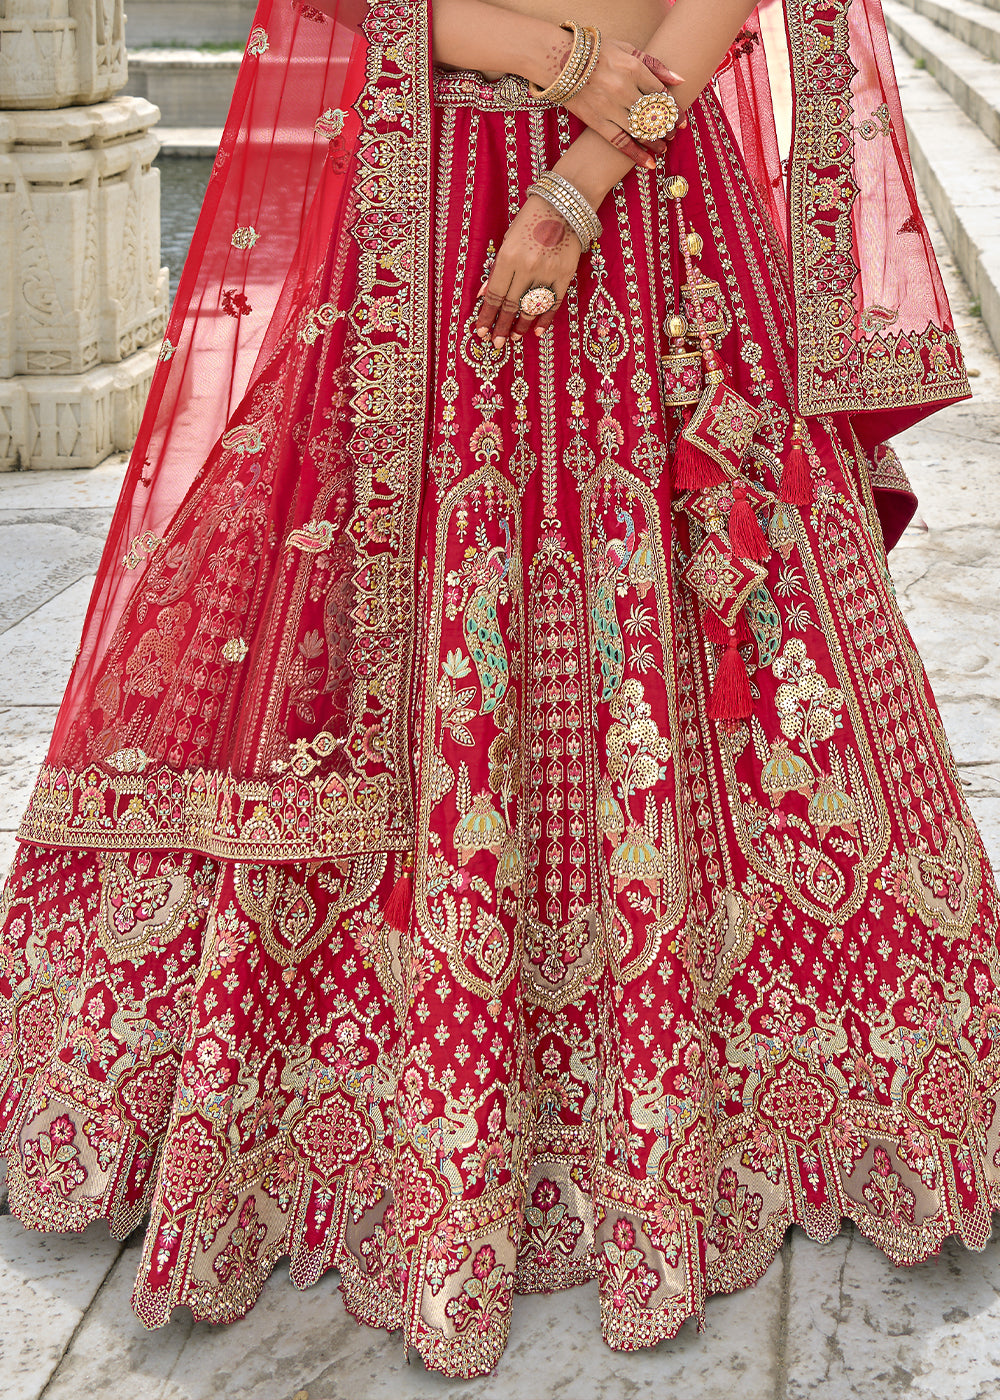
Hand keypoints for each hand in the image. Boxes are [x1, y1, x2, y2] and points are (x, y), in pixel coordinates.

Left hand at [474, 196, 583, 347]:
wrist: (564, 205)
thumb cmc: (530, 221)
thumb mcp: (507, 241)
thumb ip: (497, 269)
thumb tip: (483, 296)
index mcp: (508, 257)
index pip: (494, 294)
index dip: (487, 316)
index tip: (481, 331)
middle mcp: (527, 267)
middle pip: (511, 305)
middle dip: (501, 326)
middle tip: (496, 342)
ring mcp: (547, 272)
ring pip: (532, 308)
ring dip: (521, 325)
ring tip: (513, 336)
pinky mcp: (565, 274)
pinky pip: (553, 303)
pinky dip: (545, 319)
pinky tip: (537, 331)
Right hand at [564, 42, 683, 168]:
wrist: (560, 61)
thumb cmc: (596, 53)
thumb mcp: (626, 49)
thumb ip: (653, 64)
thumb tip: (679, 80)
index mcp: (633, 68)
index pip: (661, 93)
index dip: (674, 109)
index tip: (681, 120)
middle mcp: (624, 88)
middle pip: (653, 114)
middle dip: (666, 127)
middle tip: (672, 134)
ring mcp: (610, 107)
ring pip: (640, 130)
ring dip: (655, 142)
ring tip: (662, 148)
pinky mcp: (596, 121)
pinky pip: (620, 142)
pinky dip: (636, 154)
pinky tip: (649, 163)